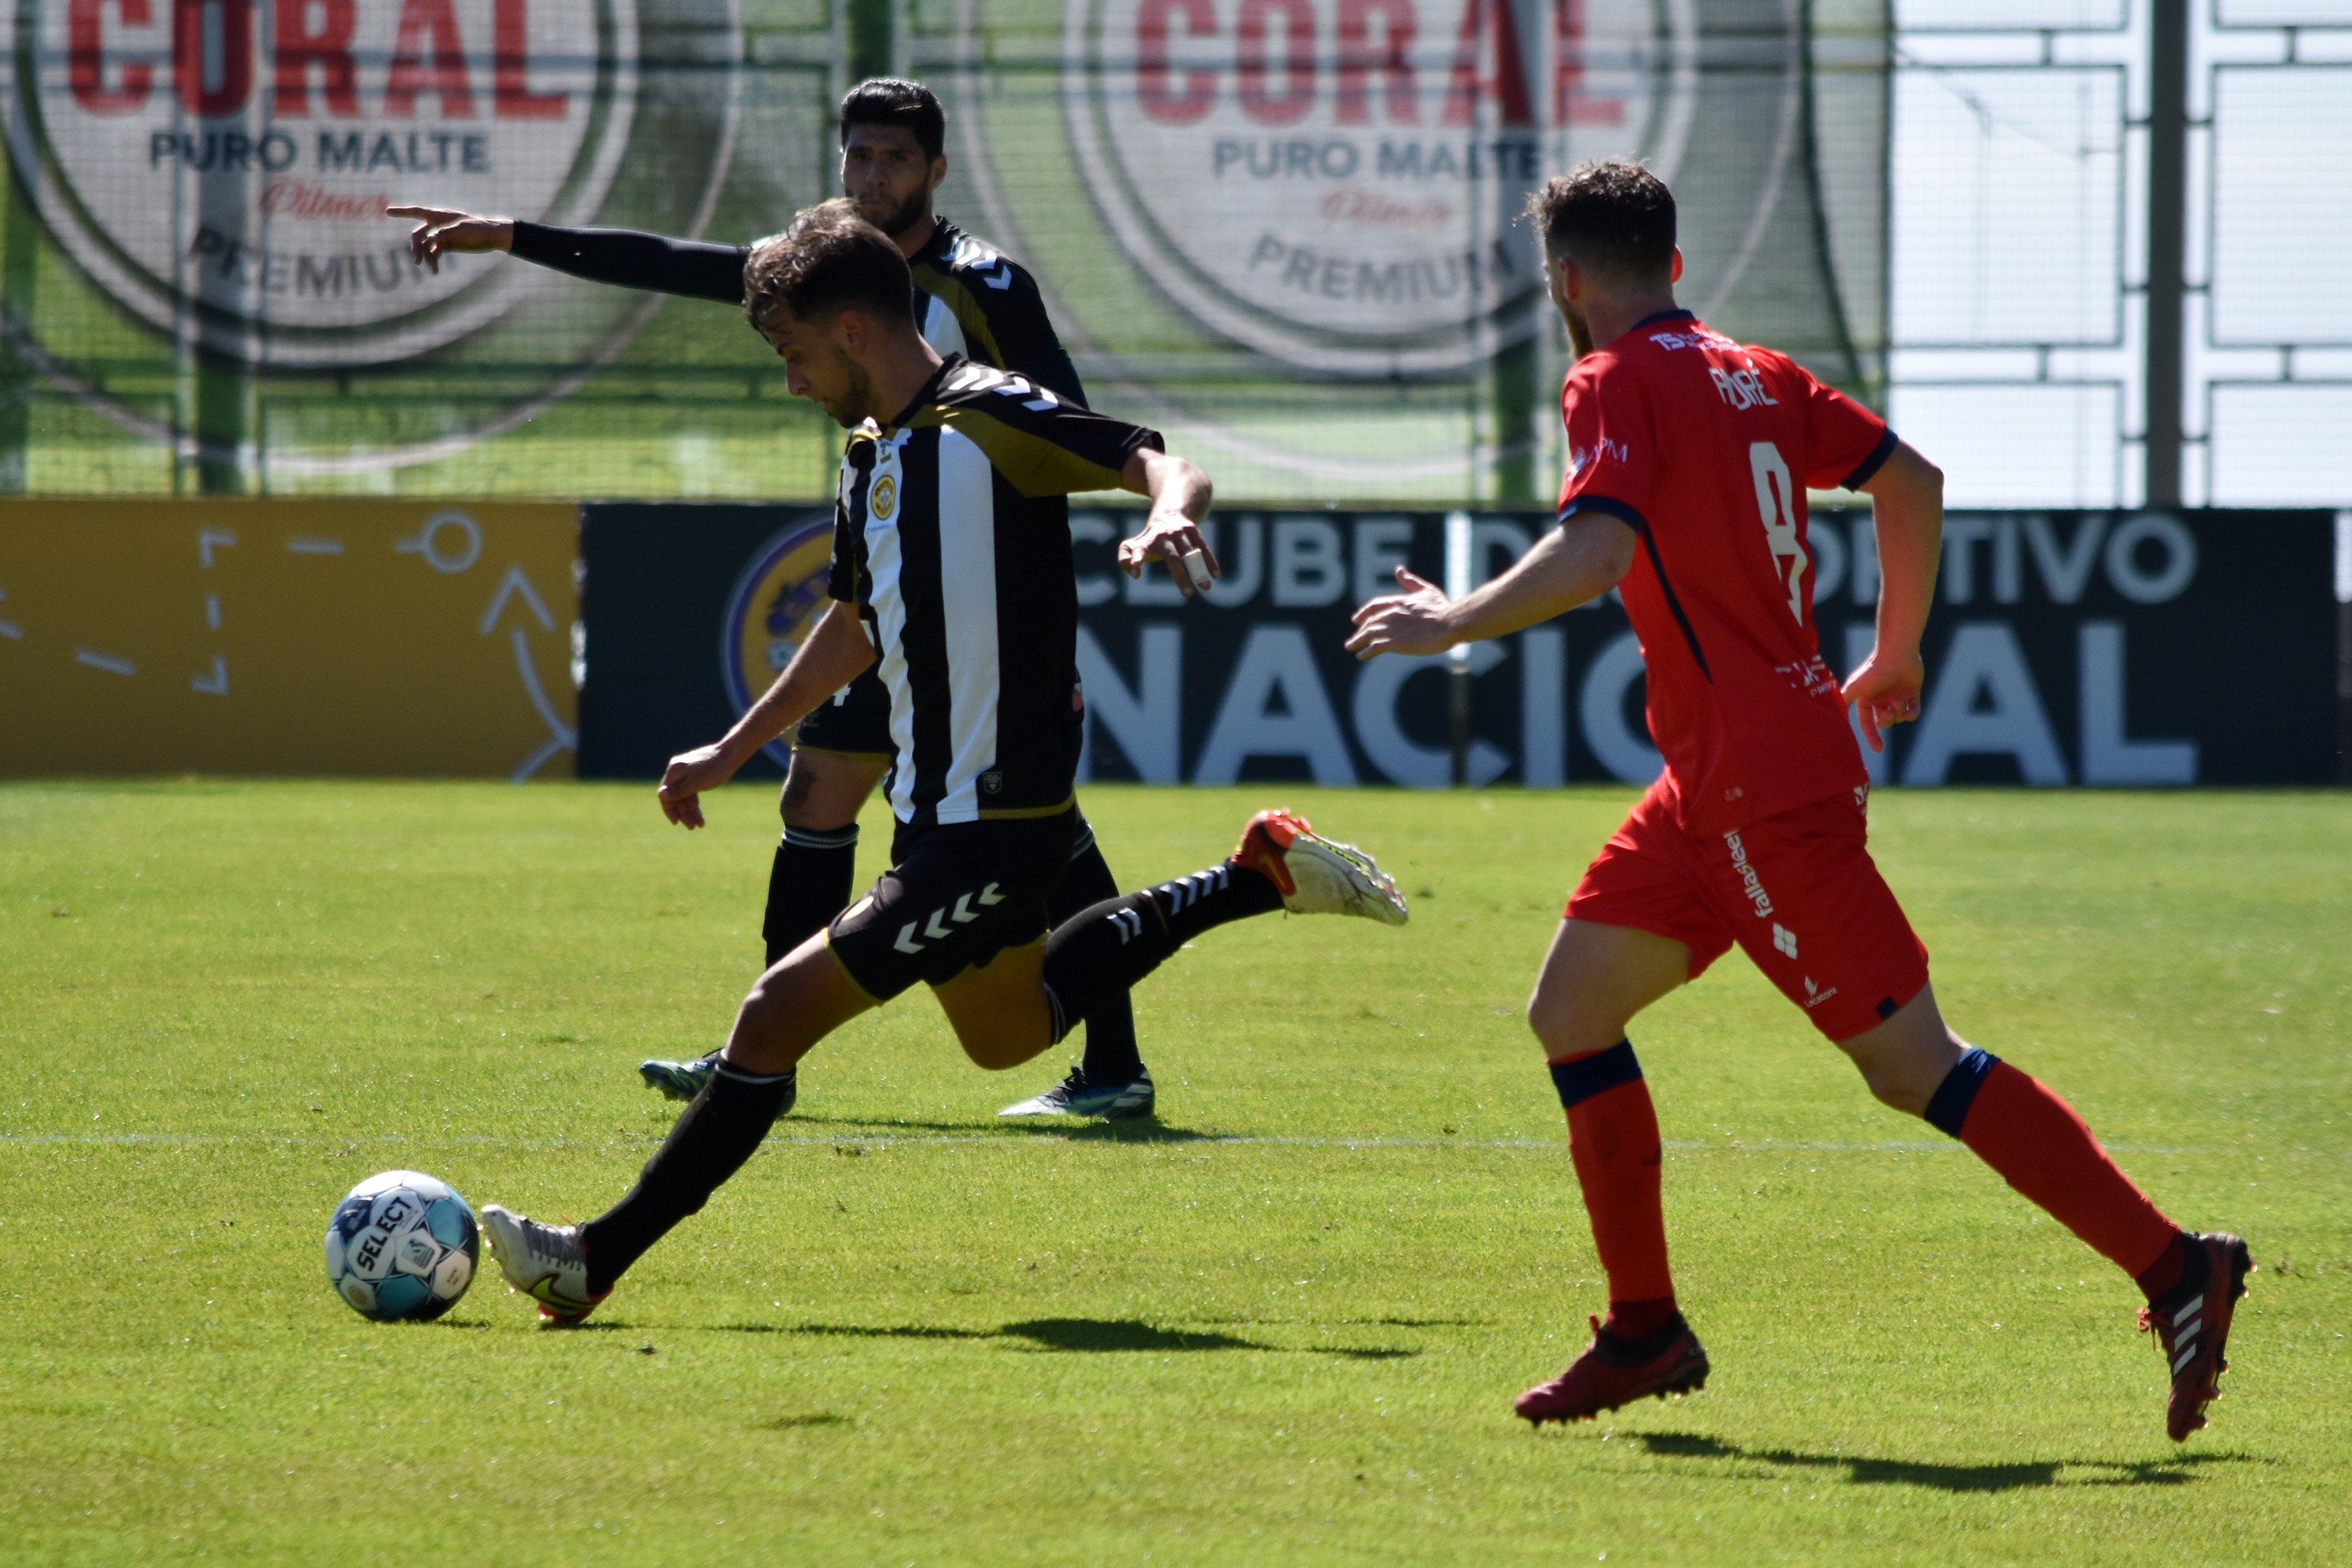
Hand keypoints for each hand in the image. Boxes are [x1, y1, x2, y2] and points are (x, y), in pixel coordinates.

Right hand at [389, 205, 514, 272]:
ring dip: (425, 257)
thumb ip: (445, 233)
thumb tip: (430, 239)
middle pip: (418, 234)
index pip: (417, 211)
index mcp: (440, 215)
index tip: (387, 211)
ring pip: (425, 246)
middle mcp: (438, 225)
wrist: (492, 237)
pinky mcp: (447, 245)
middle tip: (417, 261)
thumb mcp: (462, 229)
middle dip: (416, 247)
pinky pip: (434, 253)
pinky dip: (433, 260)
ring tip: (432, 268)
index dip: (402, 211)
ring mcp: (441, 235)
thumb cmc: (478, 228)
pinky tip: (435, 270)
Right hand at [657, 742, 740, 828]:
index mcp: (674, 770)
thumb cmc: (713, 769)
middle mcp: (678, 771)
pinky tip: (700, 816)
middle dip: (683, 813)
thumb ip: (678, 790)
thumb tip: (661, 795)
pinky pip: (691, 792)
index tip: (676, 822)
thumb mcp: (695, 783)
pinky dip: (695, 804)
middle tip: (692, 827)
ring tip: (700, 824)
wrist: (730, 755)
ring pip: (685, 796)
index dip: (669, 809)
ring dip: (691, 811)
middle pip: (675, 797)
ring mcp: (687, 773)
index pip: (665, 793)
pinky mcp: (696, 775)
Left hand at [1116, 512, 1219, 596]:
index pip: (1140, 549)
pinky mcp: (1192, 530)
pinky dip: (1210, 561)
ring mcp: (1179, 532)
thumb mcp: (1133, 545)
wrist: (1169, 512)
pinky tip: (1215, 575)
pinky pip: (1203, 547)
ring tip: (1206, 587)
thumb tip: (1135, 574)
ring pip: (1191, 553)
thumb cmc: (1150, 538)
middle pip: (1173, 558)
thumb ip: (1124, 559)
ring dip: (1199, 570)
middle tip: (1188, 594)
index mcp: (1147, 541)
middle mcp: (1163, 535)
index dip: (1137, 556)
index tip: (1136, 564)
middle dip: (1181, 576)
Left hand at [1343, 566, 1456, 659]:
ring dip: (1357, 641)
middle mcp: (1391, 614)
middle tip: (1353, 639)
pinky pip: (1374, 647)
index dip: (1364, 612)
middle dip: (1360, 631)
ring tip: (1350, 647)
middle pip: (1369, 622)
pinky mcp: (1395, 643)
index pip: (1374, 606)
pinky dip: (1365, 651)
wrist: (1448, 623)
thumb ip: (1410, 581)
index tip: (1356, 619)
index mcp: (1398, 602)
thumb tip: (1398, 569)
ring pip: (1368, 634)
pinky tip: (1361, 655)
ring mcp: (1392, 629)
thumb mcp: (1426, 590)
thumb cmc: (1441, 608)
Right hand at [1841, 646, 1925, 752]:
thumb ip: (1843, 702)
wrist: (1897, 655)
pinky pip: (1913, 711)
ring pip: (1899, 717)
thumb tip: (1832, 717)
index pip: (1867, 722)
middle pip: (1884, 721)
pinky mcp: (1912, 693)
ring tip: (1898, 701)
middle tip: (1887, 712)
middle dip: (1886, 721)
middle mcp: (1881, 699)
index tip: (1879, 750)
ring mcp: (1897, 696)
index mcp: (1866, 699)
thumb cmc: (1874, 671)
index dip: (1872, 736)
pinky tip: (1909, 712)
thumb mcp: (1854, 688)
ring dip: (1898, 712)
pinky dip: (1912, 714)